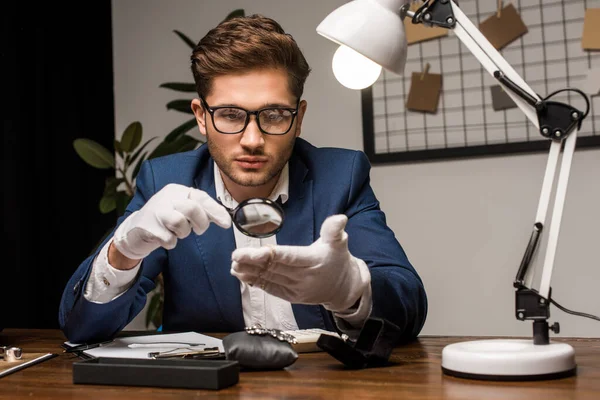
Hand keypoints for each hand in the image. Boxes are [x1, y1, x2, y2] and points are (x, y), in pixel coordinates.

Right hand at [113, 183, 230, 260]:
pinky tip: (166, 239)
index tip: (226, 224)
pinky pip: (168, 238)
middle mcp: (166, 197)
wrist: (135, 230)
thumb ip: (204, 212)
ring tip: (178, 232)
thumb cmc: (165, 220)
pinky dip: (171, 242)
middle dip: (200, 223)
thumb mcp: (184, 211)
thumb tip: (226, 221)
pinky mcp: (147, 227)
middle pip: (192, 208)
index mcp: (177, 190)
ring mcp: (155, 211)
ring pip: (180, 222)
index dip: (216, 211)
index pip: (201, 197)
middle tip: (198, 230)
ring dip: (183, 233)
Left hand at [231, 214, 370, 311]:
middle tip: (236, 255)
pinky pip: (271, 289)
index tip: (256, 251)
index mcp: (314, 261)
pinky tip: (242, 276)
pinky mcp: (291, 296)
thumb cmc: (337, 260)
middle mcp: (304, 278)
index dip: (272, 255)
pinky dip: (256, 282)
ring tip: (234, 265)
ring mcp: (296, 289)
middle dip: (254, 262)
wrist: (343, 287)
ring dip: (250, 273)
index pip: (290, 257)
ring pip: (270, 279)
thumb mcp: (339, 242)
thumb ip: (334, 229)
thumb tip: (340, 218)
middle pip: (276, 268)